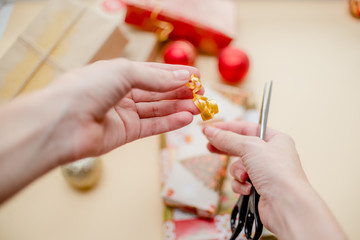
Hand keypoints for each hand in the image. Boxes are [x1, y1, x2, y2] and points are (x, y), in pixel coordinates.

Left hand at [47, 59, 201, 162]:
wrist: (62, 122)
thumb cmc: (86, 89)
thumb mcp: (124, 72)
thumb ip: (155, 77)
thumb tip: (182, 78)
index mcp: (117, 74)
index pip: (153, 73)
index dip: (175, 74)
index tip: (196, 76)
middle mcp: (120, 93)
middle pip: (157, 92)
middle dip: (180, 92)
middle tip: (202, 94)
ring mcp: (123, 114)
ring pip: (157, 110)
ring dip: (178, 108)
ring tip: (199, 107)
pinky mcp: (125, 133)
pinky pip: (152, 126)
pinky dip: (170, 123)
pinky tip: (186, 119)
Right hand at [203, 121, 345, 238]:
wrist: (286, 205)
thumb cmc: (277, 172)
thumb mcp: (250, 147)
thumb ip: (227, 138)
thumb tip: (210, 130)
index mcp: (275, 140)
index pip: (247, 128)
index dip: (228, 127)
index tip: (210, 128)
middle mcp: (271, 155)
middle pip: (241, 147)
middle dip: (226, 149)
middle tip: (209, 147)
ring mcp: (266, 173)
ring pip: (239, 167)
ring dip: (237, 172)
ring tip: (244, 177)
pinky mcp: (259, 189)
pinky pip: (241, 182)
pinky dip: (241, 185)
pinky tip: (248, 189)